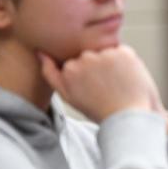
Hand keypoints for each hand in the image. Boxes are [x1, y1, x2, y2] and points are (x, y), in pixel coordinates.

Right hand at [38, 45, 165, 123]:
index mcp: (70, 69)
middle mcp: (85, 58)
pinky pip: (122, 51)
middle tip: (107, 87)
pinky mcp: (123, 52)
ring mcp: (105, 54)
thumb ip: (51, 73)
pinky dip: (125, 62)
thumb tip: (41, 53)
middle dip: (99, 65)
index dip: (88, 74)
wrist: (126, 117)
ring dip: (112, 62)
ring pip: (107, 51)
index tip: (94, 87)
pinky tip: (126, 78)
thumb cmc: (98, 109)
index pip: (78, 61)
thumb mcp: (68, 95)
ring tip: (117, 84)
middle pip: (92, 54)